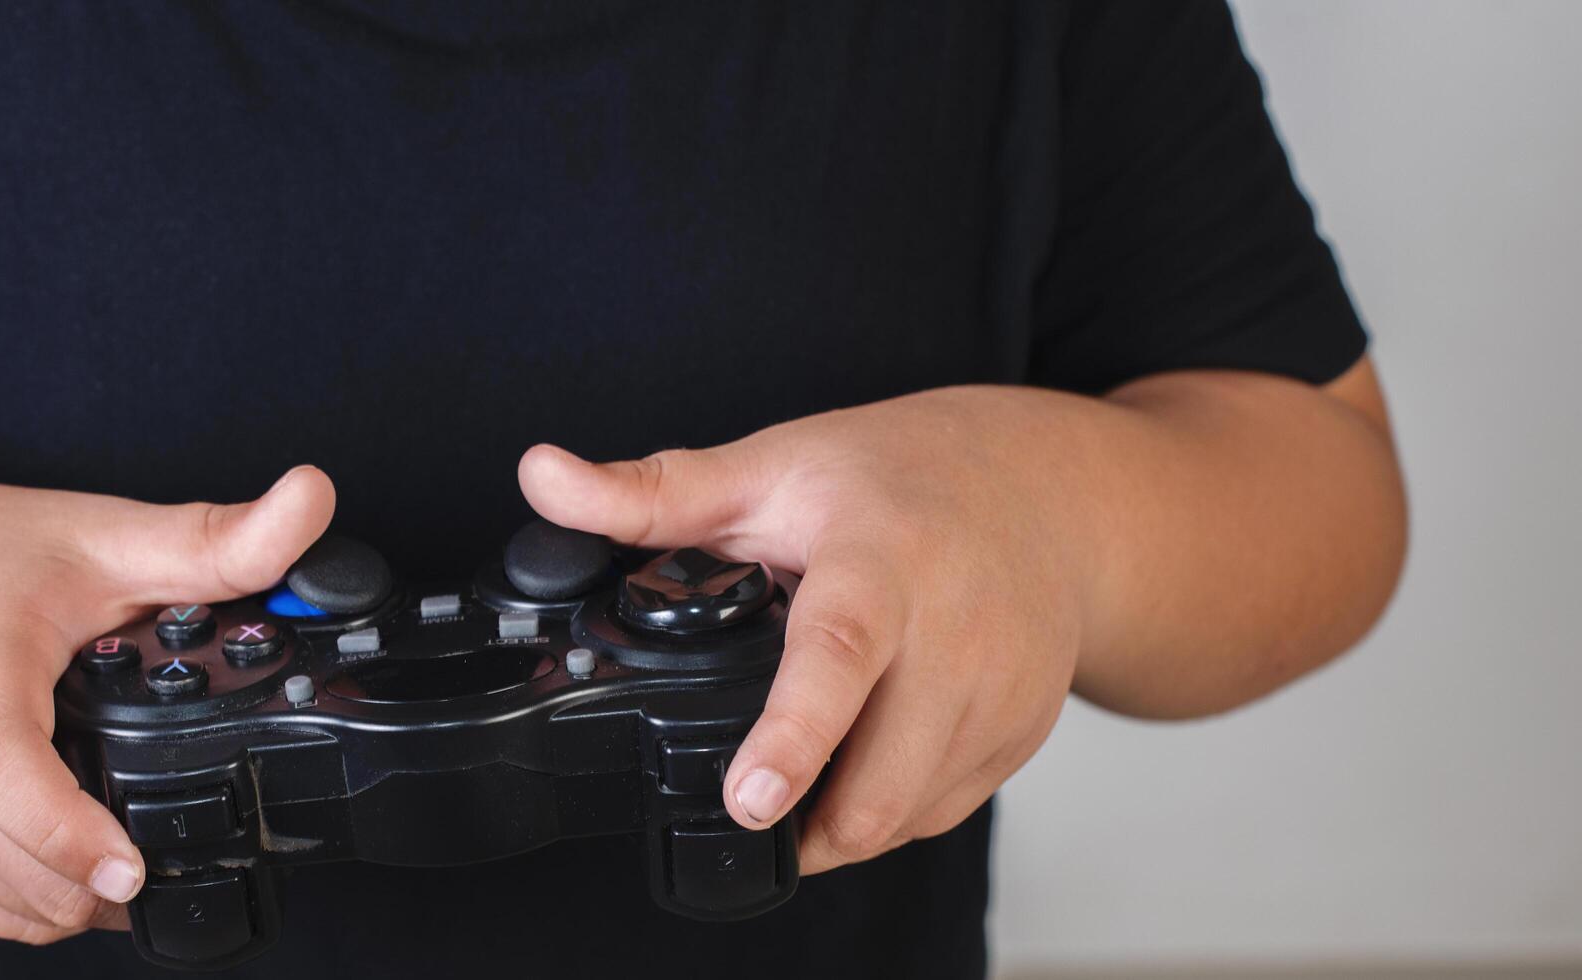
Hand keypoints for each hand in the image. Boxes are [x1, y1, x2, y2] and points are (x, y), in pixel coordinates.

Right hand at [0, 465, 334, 941]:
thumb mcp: (102, 532)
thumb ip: (214, 537)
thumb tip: (312, 497)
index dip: (65, 829)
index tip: (131, 868)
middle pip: (12, 856)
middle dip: (103, 873)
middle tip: (179, 841)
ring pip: (4, 900)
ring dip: (77, 898)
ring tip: (137, 849)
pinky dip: (42, 902)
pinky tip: (87, 863)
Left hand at [520, 389, 1090, 872]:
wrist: (1050, 492)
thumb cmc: (902, 476)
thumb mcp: (771, 467)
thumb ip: (650, 492)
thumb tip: (541, 477)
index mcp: (882, 559)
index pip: (840, 657)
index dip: (793, 737)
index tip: (747, 798)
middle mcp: (957, 631)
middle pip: (881, 775)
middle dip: (806, 820)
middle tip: (744, 799)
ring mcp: (1003, 691)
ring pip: (908, 812)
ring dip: (841, 824)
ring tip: (799, 777)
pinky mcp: (1024, 735)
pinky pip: (941, 813)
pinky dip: (889, 812)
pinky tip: (860, 766)